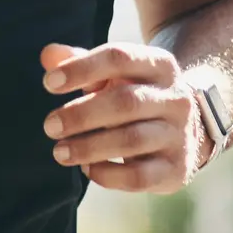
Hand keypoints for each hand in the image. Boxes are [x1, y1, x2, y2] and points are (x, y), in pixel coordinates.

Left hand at [38, 43, 203, 193]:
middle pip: (125, 102)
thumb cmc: (135, 94)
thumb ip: (79, 62)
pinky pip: (139, 177)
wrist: (183, 131)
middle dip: (81, 115)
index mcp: (160, 65)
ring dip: (89, 147)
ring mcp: (180, 135)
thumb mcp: (113, 74)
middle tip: (50, 126)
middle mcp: (176, 98)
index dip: (82, 68)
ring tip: (59, 152)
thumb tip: (49, 55)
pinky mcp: (176, 169)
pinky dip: (107, 174)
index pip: (119, 58)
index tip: (49, 83)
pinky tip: (86, 168)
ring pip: (132, 140)